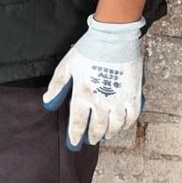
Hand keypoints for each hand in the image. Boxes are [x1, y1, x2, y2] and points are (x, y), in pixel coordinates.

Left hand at [42, 14, 146, 150]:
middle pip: (97, 128)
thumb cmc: (88, 50)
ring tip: (104, 135)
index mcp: (82, 95)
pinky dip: (126, 125)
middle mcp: (101, 102)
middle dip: (92, 137)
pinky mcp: (134, 95)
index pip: (78, 124)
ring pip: (115, 126)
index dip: (75, 136)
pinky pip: (131, 117)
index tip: (73, 143)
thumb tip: (47, 102)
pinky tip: (121, 126)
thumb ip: (57, 86)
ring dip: (108, 133)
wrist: (114, 38)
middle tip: (89, 141)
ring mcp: (119, 100)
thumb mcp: (66, 66)